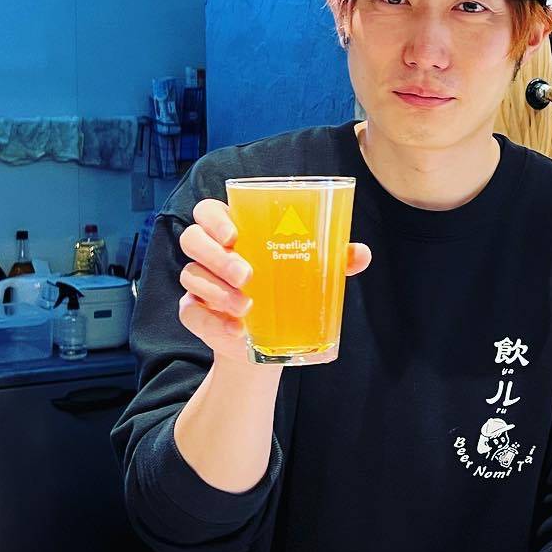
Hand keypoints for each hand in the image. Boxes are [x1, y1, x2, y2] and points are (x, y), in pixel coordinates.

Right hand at [177, 198, 371, 362]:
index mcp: (233, 231)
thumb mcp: (310, 273)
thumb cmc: (288, 290)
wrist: (271, 340)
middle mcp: (210, 253)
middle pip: (192, 239)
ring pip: (191, 274)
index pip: (208, 211)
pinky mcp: (194, 313)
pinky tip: (236, 330)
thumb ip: (334, 259)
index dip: (214, 218)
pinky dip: (213, 322)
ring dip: (217, 290)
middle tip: (247, 276)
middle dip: (218, 256)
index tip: (234, 234)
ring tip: (247, 307)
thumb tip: (360, 253)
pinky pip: (192, 313)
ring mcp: (199, 283)